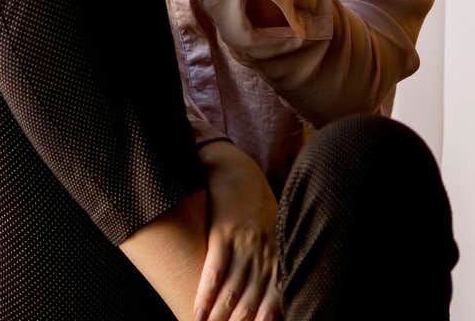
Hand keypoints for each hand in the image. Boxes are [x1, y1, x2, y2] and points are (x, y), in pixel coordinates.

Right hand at [193, 148, 282, 320]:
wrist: (235, 169)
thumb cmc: (252, 202)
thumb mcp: (269, 230)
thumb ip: (271, 258)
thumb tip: (271, 288)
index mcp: (276, 255)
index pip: (273, 297)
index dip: (263, 318)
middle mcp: (263, 253)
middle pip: (251, 299)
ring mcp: (244, 243)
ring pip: (232, 289)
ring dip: (219, 315)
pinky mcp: (223, 233)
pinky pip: (215, 269)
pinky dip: (206, 292)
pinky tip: (199, 308)